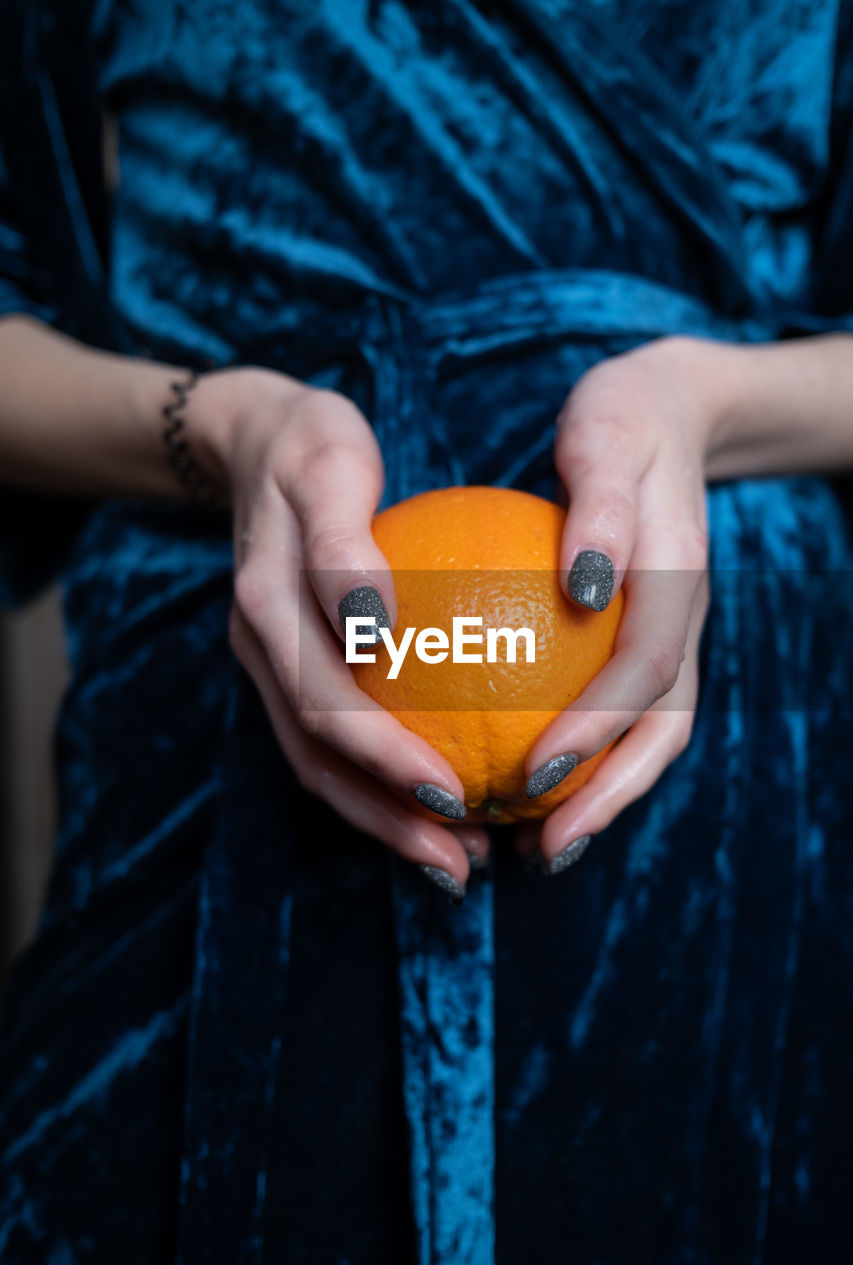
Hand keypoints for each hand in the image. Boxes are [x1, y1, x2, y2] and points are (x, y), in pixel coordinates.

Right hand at [188, 367, 483, 897]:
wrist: (254, 439)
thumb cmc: (311, 446)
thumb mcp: (329, 466)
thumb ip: (342, 546)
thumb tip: (376, 626)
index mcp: (267, 607)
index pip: (324, 704)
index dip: (384, 760)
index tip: (454, 798)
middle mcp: (261, 648)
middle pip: (317, 757)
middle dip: (389, 818)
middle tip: (465, 865)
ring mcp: (267, 661)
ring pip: (316, 761)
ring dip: (380, 818)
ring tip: (455, 860)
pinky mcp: (285, 663)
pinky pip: (325, 736)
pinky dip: (374, 777)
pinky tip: (436, 796)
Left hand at [522, 337, 726, 871]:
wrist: (669, 410)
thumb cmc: (622, 418)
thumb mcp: (606, 434)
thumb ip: (602, 507)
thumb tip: (582, 584)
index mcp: (676, 578)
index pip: (646, 671)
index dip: (596, 730)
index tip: (532, 775)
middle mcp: (682, 620)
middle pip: (661, 730)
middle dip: (607, 799)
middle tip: (543, 852)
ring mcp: (669, 635)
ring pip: (649, 735)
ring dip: (601, 796)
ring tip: (535, 845)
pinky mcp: (642, 639)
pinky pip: (622, 713)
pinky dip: (585, 759)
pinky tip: (520, 780)